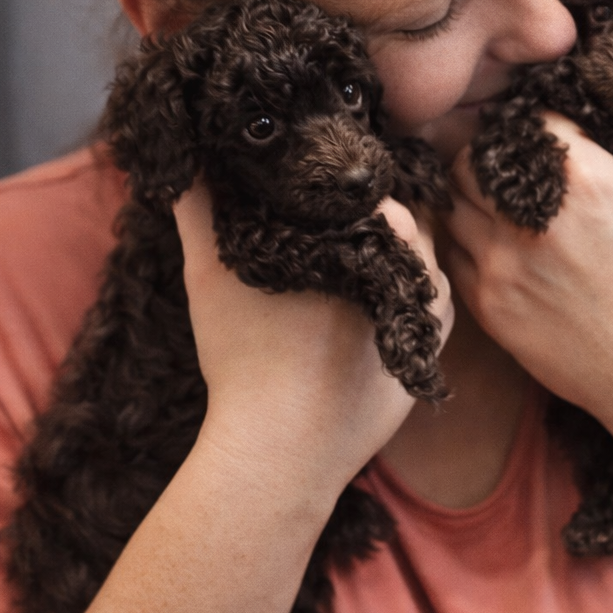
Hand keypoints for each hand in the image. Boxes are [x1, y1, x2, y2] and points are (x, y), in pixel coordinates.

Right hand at [174, 185, 453, 494]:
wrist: (279, 450)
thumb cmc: (245, 357)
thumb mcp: (210, 272)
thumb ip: (199, 206)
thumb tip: (185, 162)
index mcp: (367, 238)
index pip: (375, 194)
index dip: (347, 193)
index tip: (317, 203)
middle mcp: (407, 273)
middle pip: (403, 229)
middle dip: (373, 226)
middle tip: (330, 237)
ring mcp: (423, 318)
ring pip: (419, 269)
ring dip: (392, 264)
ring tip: (344, 274)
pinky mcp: (425, 357)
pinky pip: (426, 314)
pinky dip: (400, 305)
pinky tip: (363, 312)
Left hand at [441, 93, 612, 434]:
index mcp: (583, 180)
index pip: (526, 118)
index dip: (533, 117)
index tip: (545, 129)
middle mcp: (531, 217)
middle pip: (472, 155)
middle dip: (490, 153)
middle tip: (512, 163)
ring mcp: (502, 264)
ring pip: (452, 202)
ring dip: (470, 196)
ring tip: (499, 200)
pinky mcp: (488, 306)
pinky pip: (452, 253)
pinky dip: (466, 241)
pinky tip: (495, 243)